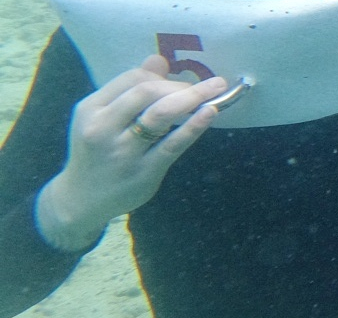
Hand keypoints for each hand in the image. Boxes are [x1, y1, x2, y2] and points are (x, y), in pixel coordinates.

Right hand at [36, 55, 227, 250]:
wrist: (81, 198)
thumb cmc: (96, 151)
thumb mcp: (101, 117)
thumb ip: (129, 89)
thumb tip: (159, 59)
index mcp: (91, 109)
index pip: (132, 79)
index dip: (162, 76)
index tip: (182, 81)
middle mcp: (103, 127)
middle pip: (147, 92)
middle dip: (181, 85)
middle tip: (207, 87)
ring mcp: (123, 151)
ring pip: (159, 115)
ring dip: (191, 99)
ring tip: (215, 92)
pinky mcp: (143, 172)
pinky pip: (172, 145)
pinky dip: (193, 127)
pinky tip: (209, 114)